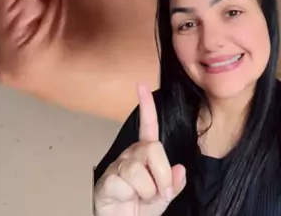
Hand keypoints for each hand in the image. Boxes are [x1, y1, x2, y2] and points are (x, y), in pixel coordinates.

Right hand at [94, 86, 185, 215]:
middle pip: (152, 148)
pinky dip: (132, 195)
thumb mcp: (163, 197)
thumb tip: (180, 169)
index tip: (142, 84)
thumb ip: (173, 183)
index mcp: (145, 154)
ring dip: (147, 190)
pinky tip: (126, 198)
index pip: (147, 126)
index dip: (146, 105)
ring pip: (139, 168)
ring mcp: (118, 166)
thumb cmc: (140, 208)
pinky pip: (125, 182)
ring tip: (141, 198)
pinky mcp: (107, 180)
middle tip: (160, 193)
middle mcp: (131, 155)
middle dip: (162, 174)